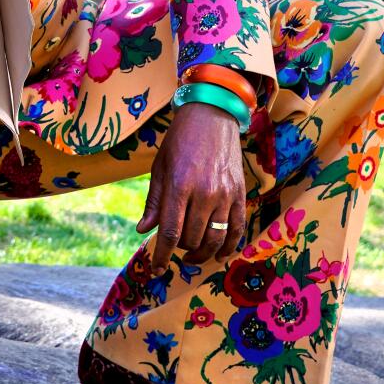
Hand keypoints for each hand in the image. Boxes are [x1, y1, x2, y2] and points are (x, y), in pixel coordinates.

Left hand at [136, 105, 245, 265]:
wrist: (212, 115)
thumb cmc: (180, 140)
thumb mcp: (160, 167)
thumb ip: (155, 201)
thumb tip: (144, 230)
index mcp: (180, 185)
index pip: (170, 232)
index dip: (162, 255)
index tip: (156, 269)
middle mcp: (205, 192)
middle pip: (192, 238)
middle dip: (180, 249)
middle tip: (173, 246)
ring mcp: (226, 194)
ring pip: (215, 239)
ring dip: (202, 253)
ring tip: (192, 253)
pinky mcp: (240, 193)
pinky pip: (237, 229)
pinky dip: (229, 246)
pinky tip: (219, 254)